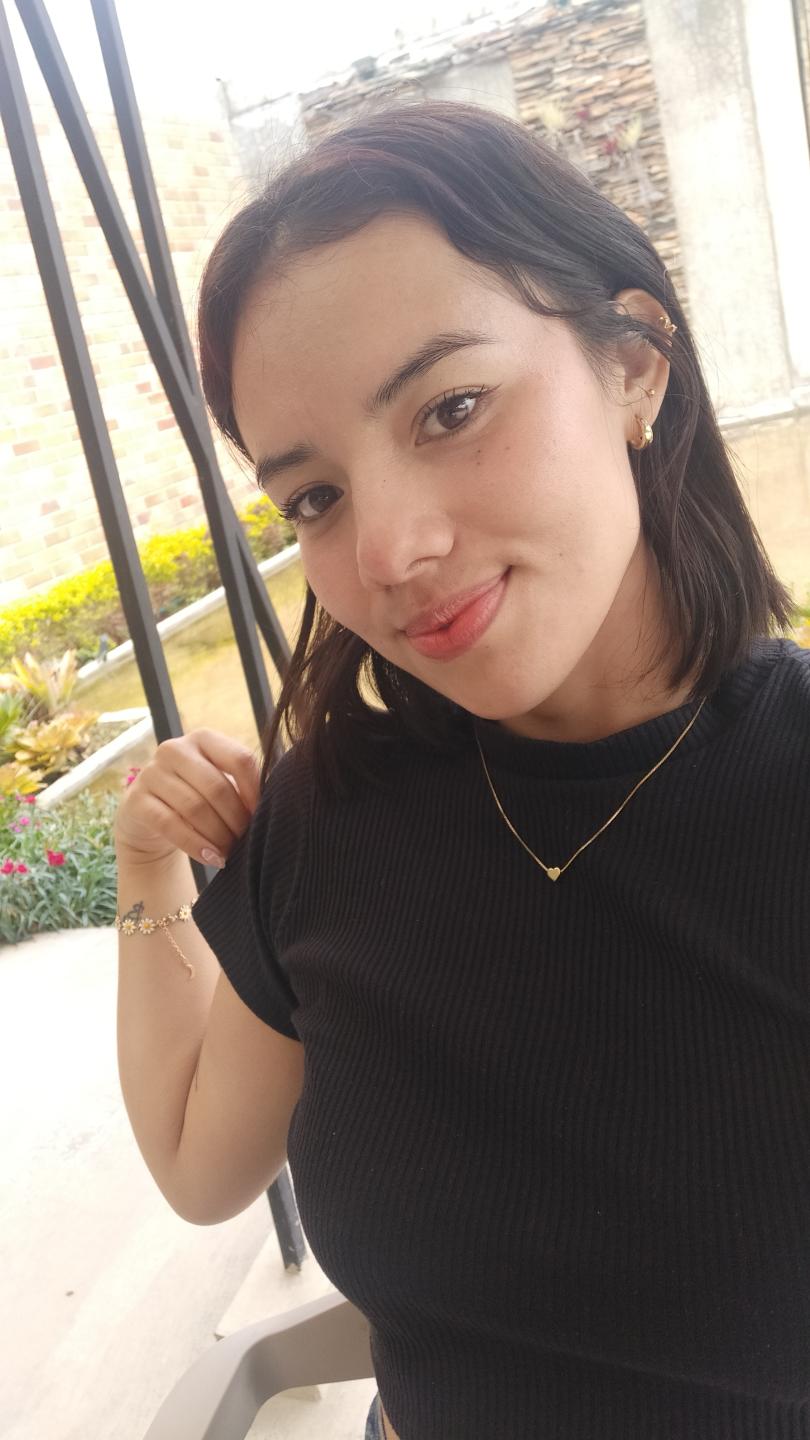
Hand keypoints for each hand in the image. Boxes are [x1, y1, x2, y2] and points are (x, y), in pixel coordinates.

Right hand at [113, 728, 261, 868]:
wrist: (150, 818)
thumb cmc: (197, 798)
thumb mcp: (219, 784)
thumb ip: (243, 785)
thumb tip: (278, 803)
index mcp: (204, 739)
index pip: (240, 759)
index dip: (256, 791)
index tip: (263, 816)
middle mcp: (174, 749)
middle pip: (217, 787)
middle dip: (236, 819)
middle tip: (247, 841)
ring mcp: (151, 773)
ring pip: (195, 807)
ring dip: (218, 836)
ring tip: (232, 853)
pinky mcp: (136, 800)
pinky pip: (170, 824)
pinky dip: (196, 845)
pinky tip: (212, 858)